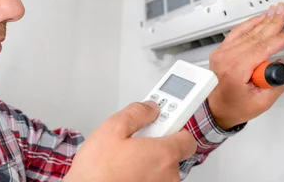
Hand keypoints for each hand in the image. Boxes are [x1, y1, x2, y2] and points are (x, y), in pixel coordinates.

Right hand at [64, 101, 196, 181]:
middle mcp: (169, 176)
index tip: (164, 120)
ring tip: (124, 161)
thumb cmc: (96, 172)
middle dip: (156, 145)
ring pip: (161, 170)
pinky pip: (153, 181)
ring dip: (148, 163)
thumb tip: (150, 108)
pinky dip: (143, 176)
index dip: (174, 127)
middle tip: (135, 142)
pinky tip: (124, 174)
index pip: (187, 138)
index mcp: (164, 155)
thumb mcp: (112, 128)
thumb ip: (137, 113)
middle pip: (172, 154)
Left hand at [207, 3, 283, 128]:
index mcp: (235, 70)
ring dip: (263, 20)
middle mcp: (225, 58)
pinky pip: (237, 33)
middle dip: (273, 22)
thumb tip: (279, 63)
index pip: (262, 48)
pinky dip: (250, 24)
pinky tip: (259, 19)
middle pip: (255, 36)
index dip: (280, 39)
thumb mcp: (262, 103)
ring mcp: (221, 53)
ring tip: (275, 11)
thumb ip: (274, 83)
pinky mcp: (221, 51)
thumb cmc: (234, 107)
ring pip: (246, 32)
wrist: (215, 110)